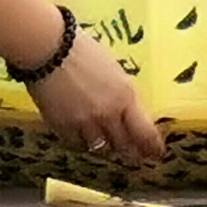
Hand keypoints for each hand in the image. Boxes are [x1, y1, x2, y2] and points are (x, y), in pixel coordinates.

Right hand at [28, 25, 164, 162]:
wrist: (50, 49)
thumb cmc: (84, 51)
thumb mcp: (115, 71)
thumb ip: (123, 94)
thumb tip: (130, 112)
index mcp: (126, 97)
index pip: (145, 132)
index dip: (152, 147)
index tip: (156, 154)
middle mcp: (108, 114)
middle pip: (124, 145)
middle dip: (131, 152)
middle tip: (135, 157)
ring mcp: (84, 123)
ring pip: (100, 147)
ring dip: (106, 146)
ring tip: (108, 144)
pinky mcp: (62, 127)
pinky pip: (76, 143)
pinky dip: (81, 142)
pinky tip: (82, 137)